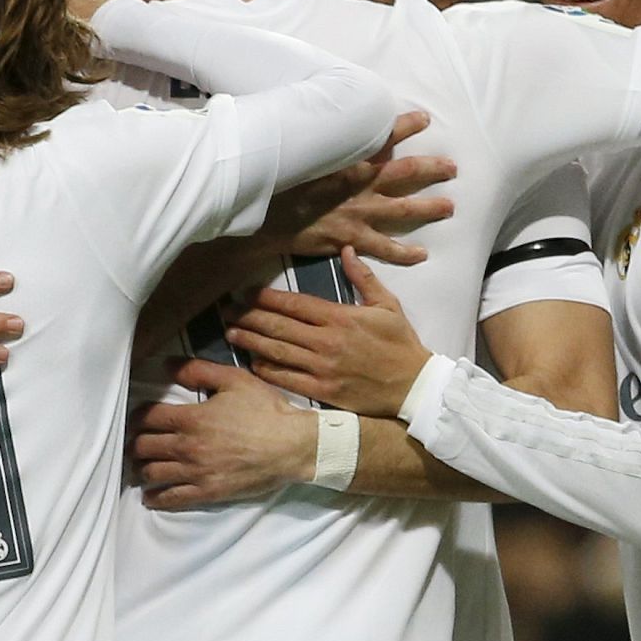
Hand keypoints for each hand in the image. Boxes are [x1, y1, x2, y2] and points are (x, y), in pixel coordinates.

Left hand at [129, 359, 314, 509]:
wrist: (292, 446)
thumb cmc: (265, 410)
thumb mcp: (234, 380)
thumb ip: (198, 370)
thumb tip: (166, 365)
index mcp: (191, 418)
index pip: (148, 417)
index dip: (136, 416)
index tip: (137, 417)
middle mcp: (188, 447)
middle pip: (143, 447)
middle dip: (134, 443)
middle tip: (135, 442)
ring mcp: (196, 473)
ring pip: (152, 474)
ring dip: (140, 469)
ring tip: (140, 466)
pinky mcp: (208, 493)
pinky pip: (172, 499)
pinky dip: (155, 498)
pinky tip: (150, 496)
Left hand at [226, 247, 431, 416]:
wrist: (414, 387)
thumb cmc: (401, 343)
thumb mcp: (387, 305)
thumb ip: (364, 278)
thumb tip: (346, 249)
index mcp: (340, 317)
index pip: (295, 304)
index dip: (266, 298)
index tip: (246, 292)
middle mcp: (326, 341)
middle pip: (278, 326)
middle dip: (249, 316)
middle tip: (225, 311)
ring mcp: (322, 368)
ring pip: (278, 352)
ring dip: (251, 342)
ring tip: (230, 333)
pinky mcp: (323, 392)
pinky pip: (287, 380)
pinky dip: (268, 371)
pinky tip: (252, 364)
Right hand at [259, 111, 454, 265]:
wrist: (265, 220)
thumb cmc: (279, 184)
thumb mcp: (302, 155)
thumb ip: (323, 143)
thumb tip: (330, 124)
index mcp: (348, 162)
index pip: (383, 138)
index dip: (405, 126)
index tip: (424, 119)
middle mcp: (360, 186)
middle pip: (405, 173)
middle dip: (430, 169)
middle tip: (452, 167)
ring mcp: (359, 214)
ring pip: (403, 210)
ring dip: (428, 208)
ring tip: (449, 207)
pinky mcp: (353, 239)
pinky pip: (386, 248)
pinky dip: (405, 253)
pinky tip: (422, 254)